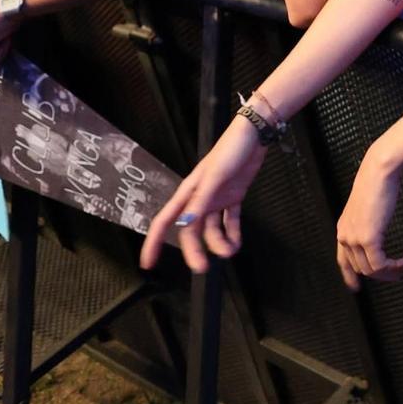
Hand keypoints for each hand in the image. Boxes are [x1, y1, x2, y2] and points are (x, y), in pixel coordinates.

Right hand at [141, 117, 262, 272]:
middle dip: (194, 250)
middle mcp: (200, 198)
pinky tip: (236, 243)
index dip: (154, 242)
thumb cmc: (230, 150)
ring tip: (230, 251)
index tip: (148, 263)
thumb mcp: (214, 176)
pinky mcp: (233, 196)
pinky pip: (230, 221)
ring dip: (219, 243)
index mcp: (189, 192)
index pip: (165, 221)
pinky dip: (233, 233)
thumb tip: (183, 224)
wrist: (255, 135)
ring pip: (212, 229)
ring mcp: (217, 198)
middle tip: (202, 268)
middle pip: (190, 231)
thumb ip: (200, 201)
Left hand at [335, 150, 402, 289]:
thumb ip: (368, 223)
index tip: (356, 287)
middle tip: (398, 275)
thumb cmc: (377, 184)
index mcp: (343, 229)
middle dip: (381, 275)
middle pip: (361, 268)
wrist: (379, 171)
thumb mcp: (368, 208)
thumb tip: (377, 234)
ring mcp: (355, 239)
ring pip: (371, 270)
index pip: (343, 261)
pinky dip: (395, 266)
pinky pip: (380, 264)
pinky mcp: (368, 239)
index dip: (350, 277)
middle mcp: (345, 237)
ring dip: (391, 272)